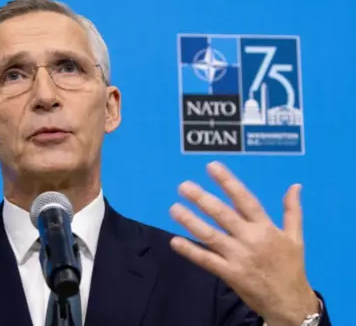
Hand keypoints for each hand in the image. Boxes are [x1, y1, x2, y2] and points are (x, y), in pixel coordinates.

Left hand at [169, 162, 318, 325]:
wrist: (290, 303)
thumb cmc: (291, 268)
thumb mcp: (295, 238)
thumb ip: (292, 211)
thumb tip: (295, 185)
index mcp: (266, 228)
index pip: (244, 200)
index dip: (228, 182)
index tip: (211, 167)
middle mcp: (251, 239)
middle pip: (223, 214)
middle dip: (202, 199)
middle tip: (183, 186)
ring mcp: (239, 257)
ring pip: (211, 235)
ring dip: (191, 221)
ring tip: (174, 208)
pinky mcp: (230, 274)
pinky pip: (207, 260)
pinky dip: (190, 251)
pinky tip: (174, 241)